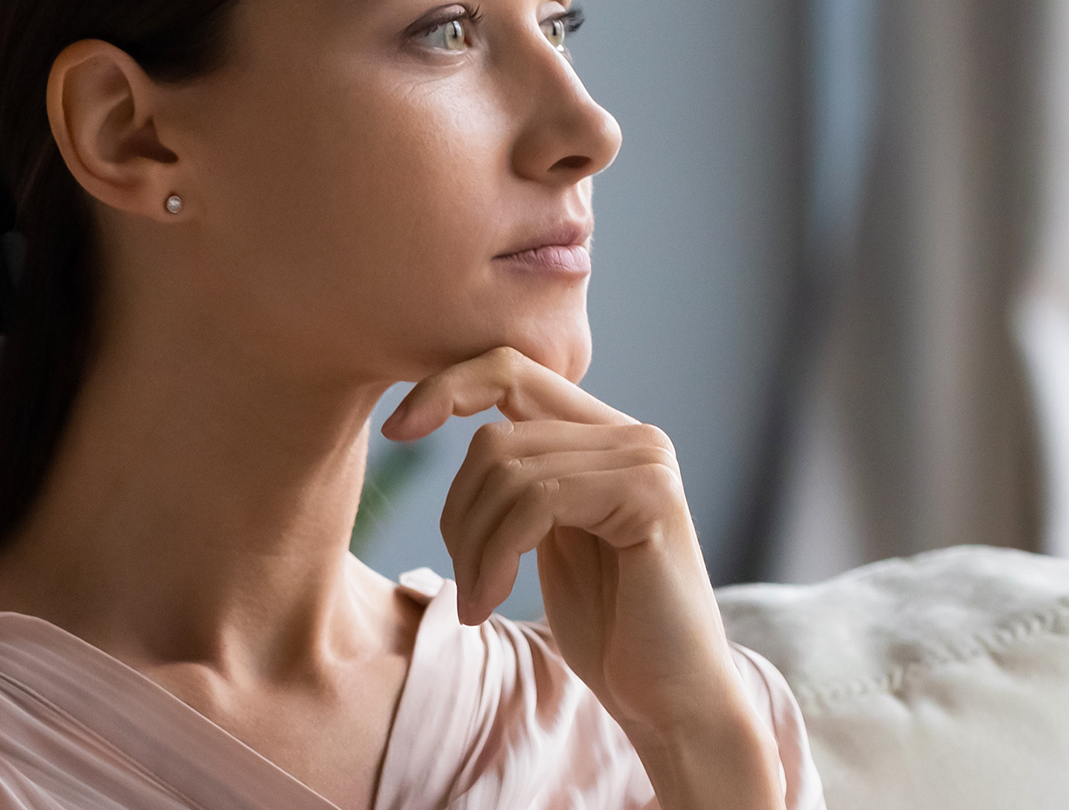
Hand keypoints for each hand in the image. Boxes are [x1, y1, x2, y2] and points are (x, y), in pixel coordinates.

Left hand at [381, 346, 782, 808]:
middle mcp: (632, 434)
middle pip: (495, 434)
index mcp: (605, 435)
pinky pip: (537, 500)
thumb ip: (518, 478)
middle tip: (464, 586)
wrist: (672, 699)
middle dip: (458, 513)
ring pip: (508, 468)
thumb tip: (430, 415)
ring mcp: (646, 459)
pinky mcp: (650, 495)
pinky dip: (496, 554)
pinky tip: (492, 602)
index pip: (510, 369)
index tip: (396, 430)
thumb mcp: (547, 536)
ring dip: (473, 546)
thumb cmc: (607, 628)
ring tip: (477, 602)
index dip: (446, 387)